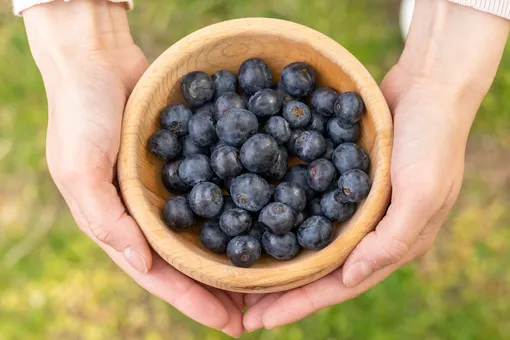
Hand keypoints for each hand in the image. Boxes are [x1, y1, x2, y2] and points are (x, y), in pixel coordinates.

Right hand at [24, 1, 243, 336]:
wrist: (97, 59)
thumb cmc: (80, 112)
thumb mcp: (80, 167)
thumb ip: (105, 218)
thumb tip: (142, 263)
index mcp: (122, 223)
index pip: (161, 274)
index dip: (194, 301)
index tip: (231, 325)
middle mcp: (148, 211)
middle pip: (190, 260)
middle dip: (222, 288)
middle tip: (260, 311)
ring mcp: (170, 187)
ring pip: (207, 230)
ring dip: (235, 254)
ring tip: (269, 277)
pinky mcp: (188, 159)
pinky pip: (216, 188)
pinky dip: (238, 204)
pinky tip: (266, 215)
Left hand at [242, 0, 508, 330]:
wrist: (429, 85)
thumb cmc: (432, 139)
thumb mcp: (421, 190)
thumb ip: (391, 238)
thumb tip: (351, 277)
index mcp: (391, 241)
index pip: (339, 284)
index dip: (300, 304)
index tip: (260, 321)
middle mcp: (370, 229)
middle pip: (319, 269)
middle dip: (281, 290)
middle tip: (241, 306)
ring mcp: (354, 205)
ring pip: (310, 240)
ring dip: (278, 257)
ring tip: (243, 272)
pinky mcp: (343, 179)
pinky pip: (309, 204)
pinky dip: (284, 215)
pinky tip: (257, 216)